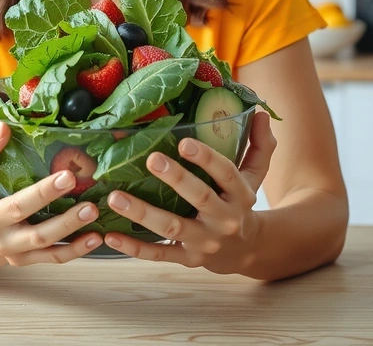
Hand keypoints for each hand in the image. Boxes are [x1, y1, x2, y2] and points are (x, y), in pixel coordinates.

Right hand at [0, 115, 102, 265]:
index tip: (4, 127)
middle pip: (15, 208)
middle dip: (43, 194)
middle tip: (70, 176)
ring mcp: (6, 245)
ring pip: (38, 238)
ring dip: (66, 224)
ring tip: (91, 207)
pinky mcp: (24, 259)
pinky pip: (52, 258)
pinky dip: (75, 250)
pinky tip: (96, 236)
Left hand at [101, 111, 276, 272]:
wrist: (248, 252)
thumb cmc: (242, 204)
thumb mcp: (255, 176)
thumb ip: (260, 145)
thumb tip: (261, 112)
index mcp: (240, 195)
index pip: (226, 174)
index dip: (206, 158)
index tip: (183, 142)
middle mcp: (224, 219)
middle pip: (199, 198)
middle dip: (175, 178)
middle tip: (150, 159)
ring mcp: (204, 242)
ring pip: (172, 228)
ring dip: (142, 213)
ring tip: (114, 197)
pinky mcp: (187, 259)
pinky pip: (159, 254)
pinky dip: (135, 248)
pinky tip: (110, 235)